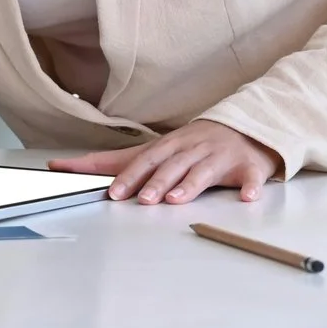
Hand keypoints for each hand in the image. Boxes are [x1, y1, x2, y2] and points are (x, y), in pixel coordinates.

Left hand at [50, 120, 280, 205]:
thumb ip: (125, 160)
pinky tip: (247, 196)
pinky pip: (251, 177)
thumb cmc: (196, 143)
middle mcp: (193, 149)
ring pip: (203, 172)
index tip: (112, 192)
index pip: (144, 160)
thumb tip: (75, 163)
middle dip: (155, 182)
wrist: (246, 128)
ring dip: (189, 185)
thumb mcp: (161, 148)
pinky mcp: (248, 167)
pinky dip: (250, 186)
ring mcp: (220, 157)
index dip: (128, 176)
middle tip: (142, 200)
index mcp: (171, 146)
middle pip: (171, 166)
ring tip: (176, 199)